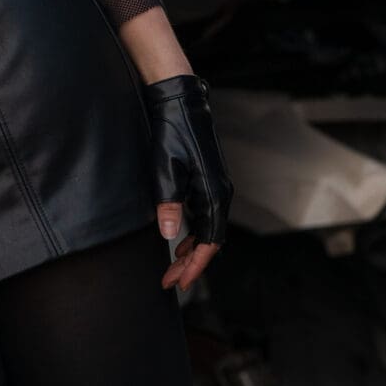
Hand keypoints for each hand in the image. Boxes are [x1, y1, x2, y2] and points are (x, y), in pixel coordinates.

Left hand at [146, 74, 229, 291]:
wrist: (180, 103)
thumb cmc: (172, 133)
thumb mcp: (165, 169)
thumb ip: (169, 204)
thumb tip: (170, 236)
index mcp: (214, 194)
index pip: (210, 242)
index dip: (195, 266)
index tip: (181, 282)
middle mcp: (220, 193)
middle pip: (210, 240)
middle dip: (191, 264)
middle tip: (171, 281)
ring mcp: (215, 187)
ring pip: (207, 229)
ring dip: (191, 250)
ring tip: (173, 265)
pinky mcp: (208, 181)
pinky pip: (204, 216)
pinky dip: (193, 233)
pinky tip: (179, 239)